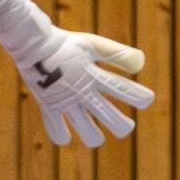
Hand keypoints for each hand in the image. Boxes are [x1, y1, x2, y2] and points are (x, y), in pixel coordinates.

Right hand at [21, 30, 155, 147]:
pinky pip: (56, 130)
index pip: (124, 89)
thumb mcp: (94, 44)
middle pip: (111, 118)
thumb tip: (141, 64)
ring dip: (95, 136)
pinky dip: (63, 135)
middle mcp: (83, 92)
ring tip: (98, 136)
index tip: (147, 100)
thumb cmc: (67, 43)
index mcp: (95, 75)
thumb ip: (117, 54)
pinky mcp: (48, 107)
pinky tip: (68, 136)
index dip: (140, 96)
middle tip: (126, 125)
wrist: (32, 44)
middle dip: (122, 125)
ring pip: (87, 131)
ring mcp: (65, 102)